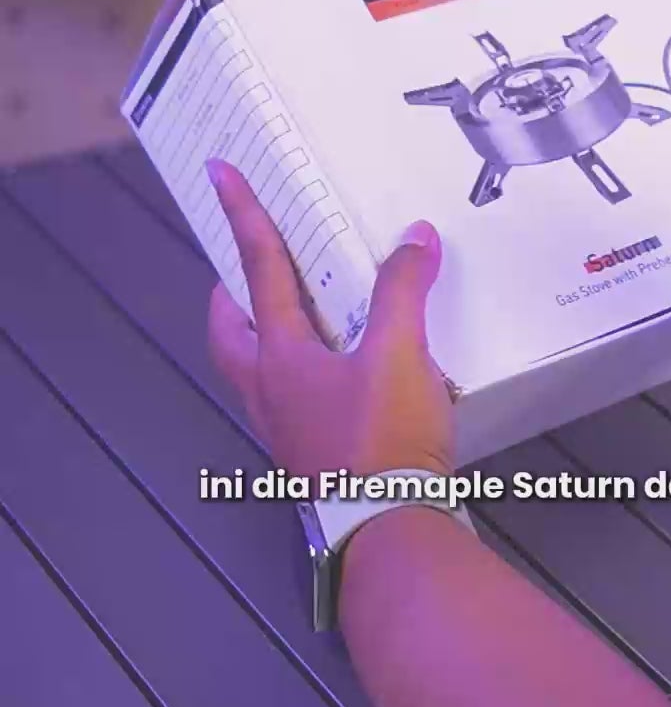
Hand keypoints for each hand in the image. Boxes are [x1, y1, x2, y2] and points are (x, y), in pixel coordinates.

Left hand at [206, 159, 454, 483]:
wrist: (388, 532)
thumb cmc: (382, 442)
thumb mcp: (401, 354)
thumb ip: (405, 290)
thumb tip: (414, 238)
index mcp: (280, 357)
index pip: (259, 269)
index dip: (244, 215)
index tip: (220, 174)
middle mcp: (270, 393)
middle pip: (231, 334)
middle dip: (231, 296)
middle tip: (243, 271)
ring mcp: (287, 430)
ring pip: (256, 372)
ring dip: (265, 338)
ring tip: (300, 316)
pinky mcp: (314, 459)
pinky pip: (292, 403)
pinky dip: (304, 376)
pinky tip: (342, 377)